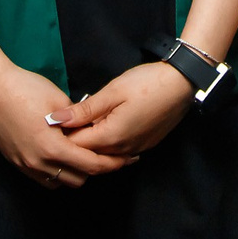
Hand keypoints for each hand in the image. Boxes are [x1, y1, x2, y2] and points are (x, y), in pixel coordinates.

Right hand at [0, 63, 133, 188]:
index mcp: (53, 148)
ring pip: (59, 183)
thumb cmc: (26, 89)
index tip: (126, 159)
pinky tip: (61, 155)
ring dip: (74, 173)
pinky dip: (56, 173)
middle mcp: (38, 163)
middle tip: (104, 153)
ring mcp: (24, 165)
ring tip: (82, 154)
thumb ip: (79, 121)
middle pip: (78, 179)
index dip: (112, 164)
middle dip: (94, 169)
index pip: (91, 165)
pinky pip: (42, 178)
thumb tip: (94, 130)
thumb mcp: (60, 101)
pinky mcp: (15, 162)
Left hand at [54, 61, 193, 157]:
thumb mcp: (112, 91)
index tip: (55, 121)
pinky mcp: (145, 146)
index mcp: (111, 137)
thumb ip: (84, 110)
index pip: (76, 147)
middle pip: (89, 154)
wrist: (182, 83)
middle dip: (75, 141)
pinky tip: (105, 127)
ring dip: (92, 143)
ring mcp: (136, 150)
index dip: (62, 136)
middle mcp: (123, 150)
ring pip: (105, 155)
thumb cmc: (146, 83)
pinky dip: (108, 144)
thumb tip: (55, 120)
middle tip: (68, 121)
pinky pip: (119, 152)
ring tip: (84, 123)